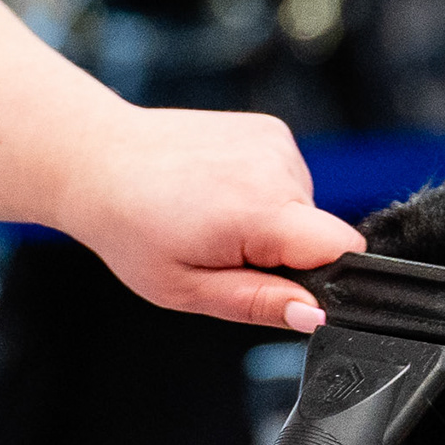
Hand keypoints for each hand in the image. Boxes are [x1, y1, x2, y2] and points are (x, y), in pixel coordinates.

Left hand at [50, 107, 366, 330]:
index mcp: (259, 210)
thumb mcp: (186, 288)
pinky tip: (216, 192)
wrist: (100, 161)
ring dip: (269, 223)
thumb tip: (314, 315)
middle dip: (282, 253)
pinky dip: (262, 194)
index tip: (279, 284)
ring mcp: (275, 141)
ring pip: (303, 207)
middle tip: (222, 252)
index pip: (344, 248)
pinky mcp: (270, 129)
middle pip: (319, 233)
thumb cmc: (131, 227)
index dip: (324, 278)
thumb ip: (257, 303)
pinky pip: (288, 179)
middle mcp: (275, 166)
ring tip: (211, 218)